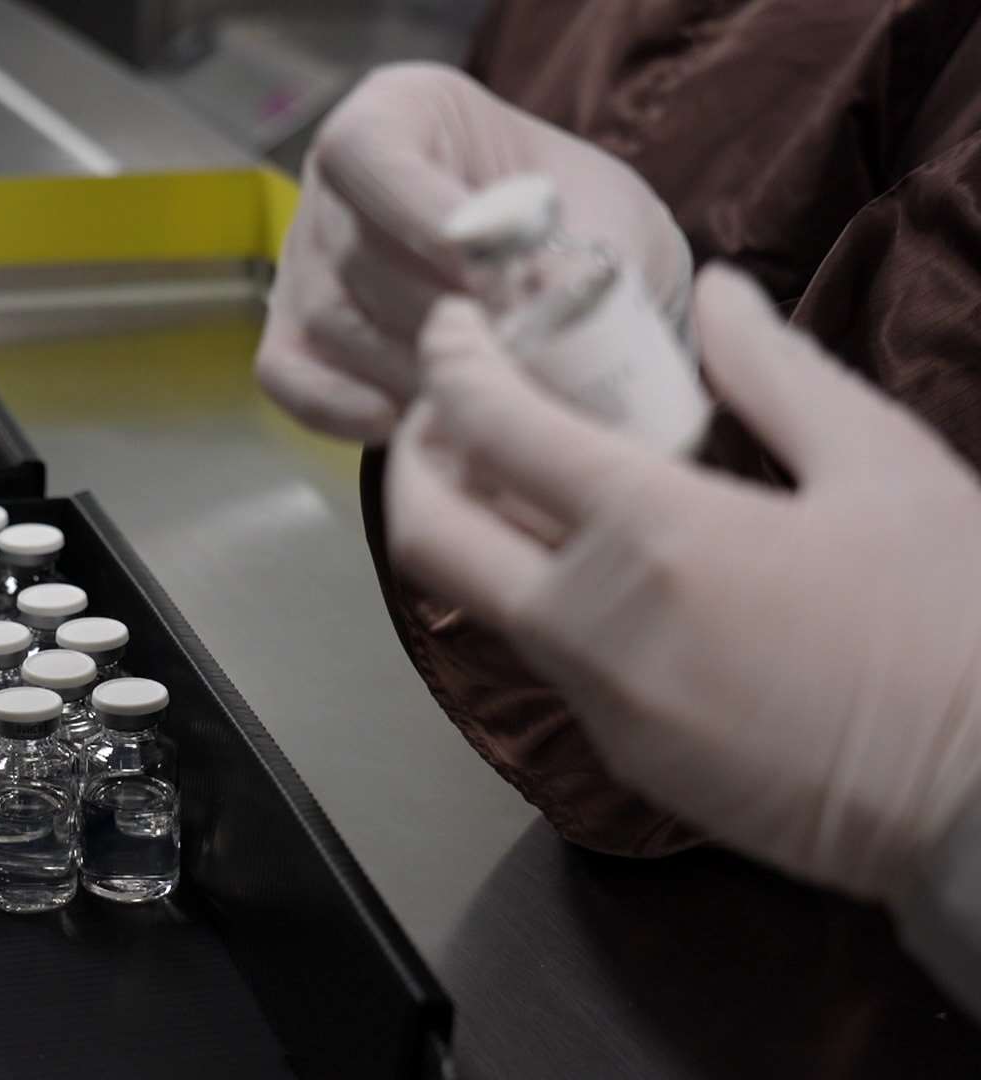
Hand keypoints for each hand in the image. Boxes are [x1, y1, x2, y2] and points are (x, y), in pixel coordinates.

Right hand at [258, 62, 690, 442]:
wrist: (565, 279)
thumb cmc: (577, 225)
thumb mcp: (608, 213)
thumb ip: (584, 250)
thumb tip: (550, 302)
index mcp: (400, 114)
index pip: (375, 154)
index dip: (426, 214)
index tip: (496, 272)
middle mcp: (334, 187)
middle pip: (359, 253)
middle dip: (443, 314)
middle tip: (520, 356)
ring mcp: (305, 268)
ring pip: (336, 323)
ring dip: (416, 368)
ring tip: (493, 394)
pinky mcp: (291, 341)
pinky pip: (296, 382)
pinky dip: (349, 411)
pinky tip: (416, 423)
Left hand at [387, 266, 980, 902]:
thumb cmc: (954, 621)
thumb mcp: (882, 466)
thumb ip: (777, 373)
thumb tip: (716, 293)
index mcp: (656, 532)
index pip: (491, 429)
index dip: (449, 366)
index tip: (449, 333)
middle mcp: (593, 624)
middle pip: (428, 536)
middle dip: (412, 460)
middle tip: (447, 412)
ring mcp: (598, 703)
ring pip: (482, 602)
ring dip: (474, 529)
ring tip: (525, 474)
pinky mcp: (621, 759)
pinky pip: (550, 658)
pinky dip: (543, 593)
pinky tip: (599, 561)